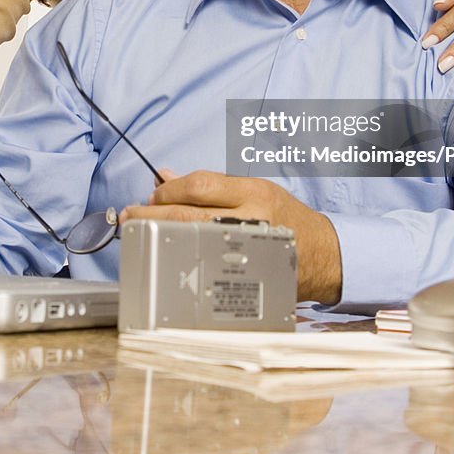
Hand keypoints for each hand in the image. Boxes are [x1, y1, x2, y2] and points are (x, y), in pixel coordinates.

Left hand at [118, 170, 341, 304]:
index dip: (168, 190)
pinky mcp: (248, 277)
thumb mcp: (253, 189)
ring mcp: (249, 250)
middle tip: (130, 215)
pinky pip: (206, 268)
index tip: (151, 194)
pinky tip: (167, 258)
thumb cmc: (286, 218)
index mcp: (254, 192)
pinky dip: (181, 261)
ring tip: (141, 234)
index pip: (200, 184)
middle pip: (190, 215)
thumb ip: (210, 185)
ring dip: (160, 237)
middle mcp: (253, 219)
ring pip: (193, 242)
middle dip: (152, 214)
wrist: (323, 255)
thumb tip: (164, 176)